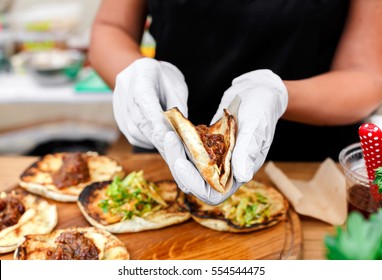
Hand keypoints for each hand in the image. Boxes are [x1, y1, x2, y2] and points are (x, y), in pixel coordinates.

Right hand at [113, 58, 187, 154]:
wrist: (147, 72)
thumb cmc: (166, 79)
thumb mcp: (178, 87)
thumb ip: (179, 107)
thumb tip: (181, 132)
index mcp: (143, 71)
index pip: (144, 97)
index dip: (154, 118)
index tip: (166, 135)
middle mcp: (125, 85)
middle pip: (137, 116)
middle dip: (155, 135)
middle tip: (172, 147)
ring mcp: (118, 99)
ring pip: (131, 128)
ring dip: (150, 139)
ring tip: (166, 143)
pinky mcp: (117, 112)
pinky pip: (129, 132)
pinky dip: (144, 140)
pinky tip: (156, 140)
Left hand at [164, 69, 287, 204]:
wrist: (257, 90)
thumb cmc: (262, 108)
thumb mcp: (256, 127)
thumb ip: (249, 150)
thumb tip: (244, 176)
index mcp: (239, 172)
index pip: (213, 192)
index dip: (195, 184)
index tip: (181, 164)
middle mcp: (225, 169)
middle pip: (195, 181)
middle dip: (179, 164)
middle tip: (170, 139)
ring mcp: (214, 158)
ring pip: (188, 166)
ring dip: (176, 153)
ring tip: (167, 133)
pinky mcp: (206, 145)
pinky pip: (188, 150)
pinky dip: (179, 142)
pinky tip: (170, 128)